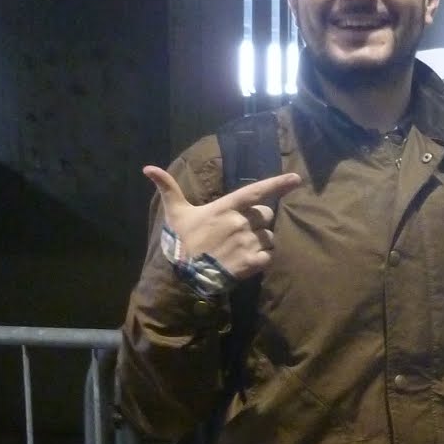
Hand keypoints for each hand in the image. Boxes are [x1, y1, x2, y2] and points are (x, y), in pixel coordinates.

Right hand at [144, 164, 301, 284]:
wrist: (184, 276)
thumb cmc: (181, 241)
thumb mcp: (175, 213)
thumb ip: (168, 188)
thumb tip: (147, 167)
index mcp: (226, 207)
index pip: (256, 191)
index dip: (278, 184)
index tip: (296, 179)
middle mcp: (240, 222)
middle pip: (266, 215)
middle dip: (259, 221)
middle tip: (241, 231)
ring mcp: (247, 243)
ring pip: (269, 237)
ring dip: (261, 241)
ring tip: (241, 248)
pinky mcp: (251, 262)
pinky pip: (269, 256)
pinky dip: (262, 258)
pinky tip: (247, 260)